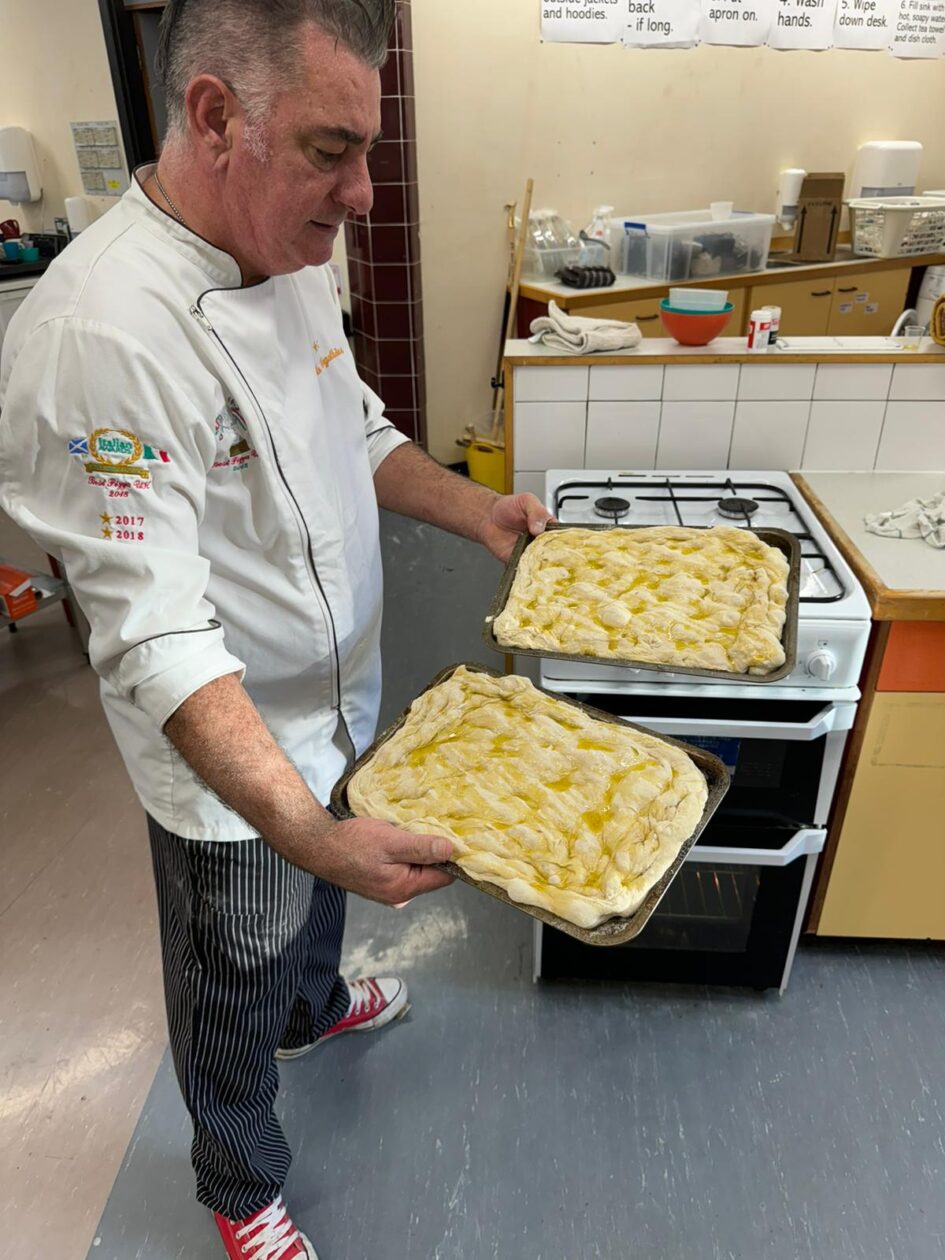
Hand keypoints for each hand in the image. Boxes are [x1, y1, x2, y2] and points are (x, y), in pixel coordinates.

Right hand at [312, 816, 454, 904]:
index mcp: (404, 889)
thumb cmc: (352, 843)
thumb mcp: (391, 841)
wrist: (318, 846)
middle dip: (435, 852)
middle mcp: (399, 896)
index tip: (456, 834)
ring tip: (415, 829)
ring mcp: (389, 890)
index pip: (445, 876)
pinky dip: (406, 853)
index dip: (453, 856)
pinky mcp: (380, 882)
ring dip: (419, 850)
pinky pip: (404, 868)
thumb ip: (421, 848)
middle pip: (432, 873)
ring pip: (418, 869)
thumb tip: (451, 850)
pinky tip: (400, 838)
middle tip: (433, 826)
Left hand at [476, 493, 556, 562]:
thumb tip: (539, 528)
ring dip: (539, 563)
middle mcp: (542, 542)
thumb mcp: (527, 501)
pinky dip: (526, 569)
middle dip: (553, 555)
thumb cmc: (509, 507)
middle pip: (553, 553)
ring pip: (541, 563)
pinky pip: (525, 568)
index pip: (562, 537)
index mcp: (549, 527)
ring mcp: (531, 552)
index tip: (561, 543)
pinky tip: (525, 564)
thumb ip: (537, 512)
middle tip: (546, 550)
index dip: (564, 541)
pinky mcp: (518, 561)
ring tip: (535, 556)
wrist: (489, 516)